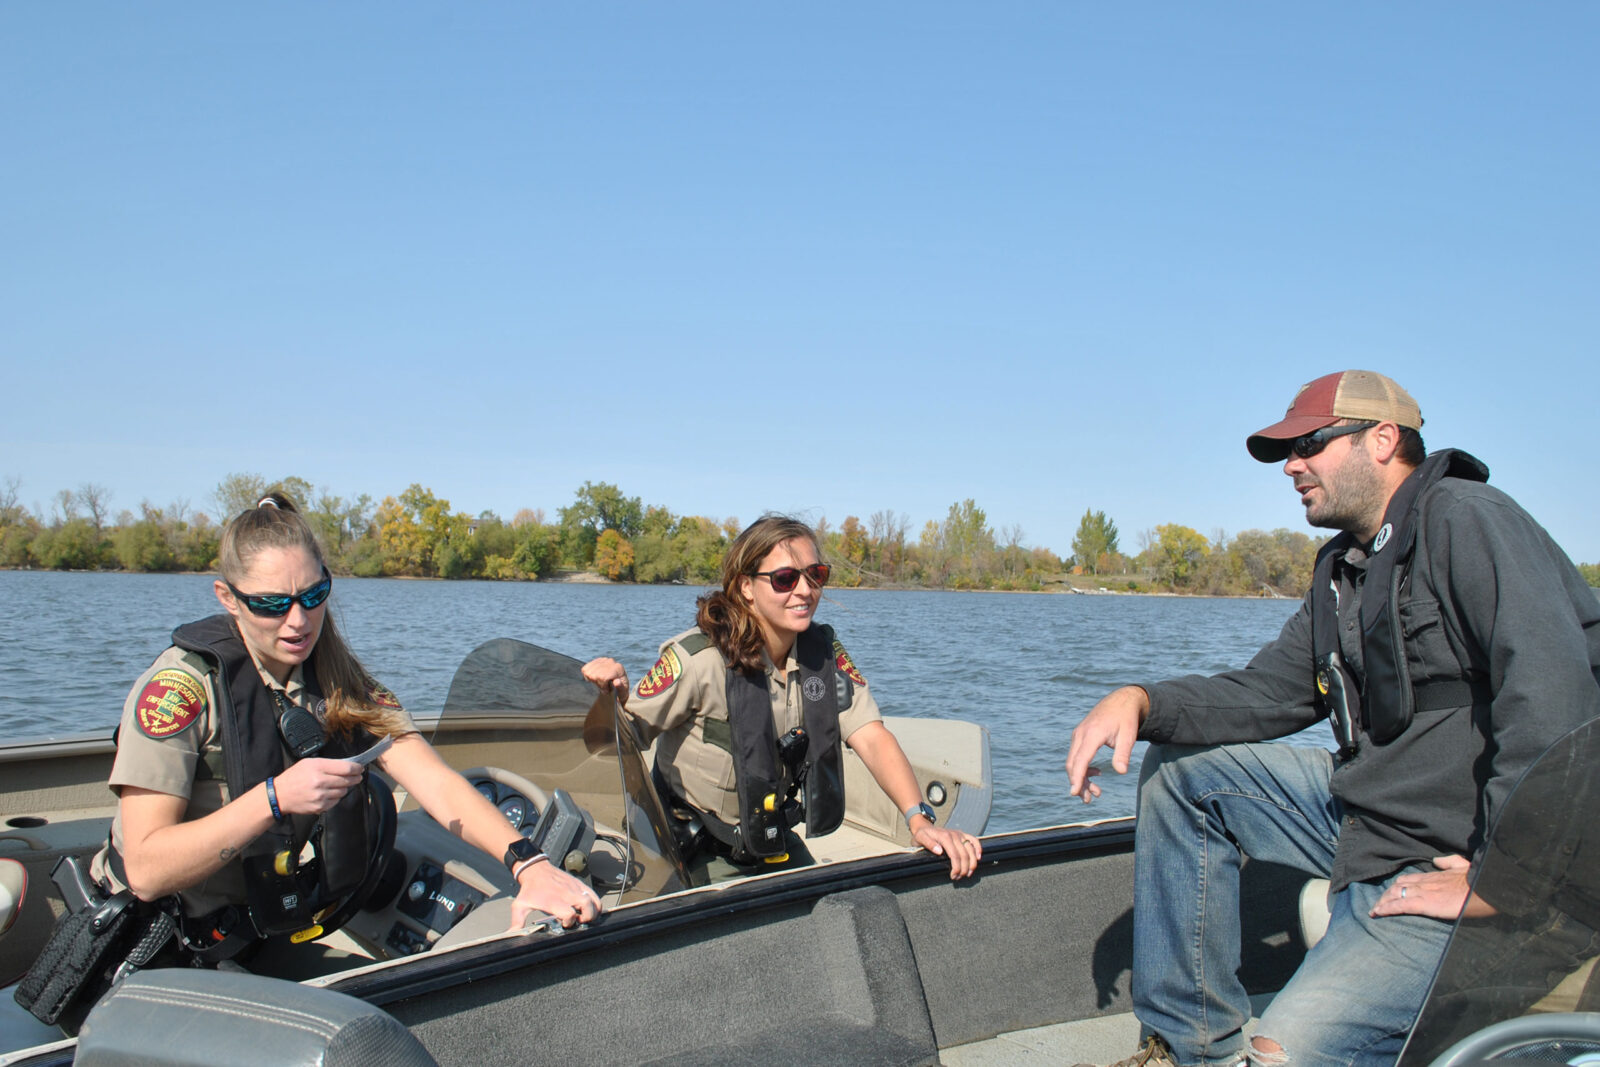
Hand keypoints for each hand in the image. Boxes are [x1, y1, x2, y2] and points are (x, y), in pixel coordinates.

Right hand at [272, 757, 363, 814]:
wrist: (280, 795)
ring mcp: (320, 796)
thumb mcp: (309, 763)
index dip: (357, 768)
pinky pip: (336, 801)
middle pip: (347, 780)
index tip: (360, 768)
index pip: (346, 768)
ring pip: (343, 791)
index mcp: (318, 768)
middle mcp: (320, 782)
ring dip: (344, 788)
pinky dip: (336, 797)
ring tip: (337, 784)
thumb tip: (347, 766)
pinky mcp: (320, 807)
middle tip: (357, 776)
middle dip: (355, 778)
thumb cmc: (294, 777)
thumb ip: (327, 764)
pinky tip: (329, 793)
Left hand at [509, 858, 602, 930]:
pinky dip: (596, 903)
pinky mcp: (579, 884)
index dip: (569, 922)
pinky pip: (594, 895)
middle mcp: (567, 894)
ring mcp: (575, 888)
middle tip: (579, 921)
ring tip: (584, 916)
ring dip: (593, 911)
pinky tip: (588, 909)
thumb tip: (510, 935)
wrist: (535, 869)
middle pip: (588, 906)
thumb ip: (516, 922)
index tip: (564, 924)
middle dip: (587, 918)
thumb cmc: (529, 889)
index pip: (570, 913)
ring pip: (594, 900)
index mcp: (553, 900)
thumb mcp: (520, 905)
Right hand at [582, 657, 628, 697]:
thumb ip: (621, 687)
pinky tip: (595, 679)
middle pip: (594, 675)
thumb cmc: (621, 690)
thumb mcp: (623, 692)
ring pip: (588, 672)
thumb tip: (617, 682)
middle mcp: (611, 662)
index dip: (602, 686)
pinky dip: (587, 675)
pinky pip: (585, 668)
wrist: (620, 685)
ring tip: (600, 683)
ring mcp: (603, 660)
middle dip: (598, 684)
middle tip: (603, 687)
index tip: (607, 690)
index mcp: (618, 669)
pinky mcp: (597, 661)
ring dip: (593, 680)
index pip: (603, 677)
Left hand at [912, 823, 981, 879]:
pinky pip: (974, 840)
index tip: (953, 876)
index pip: (955, 855)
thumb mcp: (920, 839)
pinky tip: (978, 858)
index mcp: (945, 837)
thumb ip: (929, 844)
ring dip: (972, 863)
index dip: (956, 868)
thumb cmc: (922, 835)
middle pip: (964, 854)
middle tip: (959, 877)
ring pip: (971, 850)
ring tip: (968, 873)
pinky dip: (978, 848)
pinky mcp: (963, 834)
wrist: (924, 826)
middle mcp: (954, 835)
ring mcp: (960, 834)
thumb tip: (939, 851)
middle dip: (964, 869)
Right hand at [1064, 686, 1147, 802]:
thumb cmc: (1126, 719)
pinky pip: (1076, 755)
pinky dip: (1082, 768)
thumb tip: (1121, 772)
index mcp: (1092, 734)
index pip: (1080, 760)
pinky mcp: (1080, 736)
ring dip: (1081, 778)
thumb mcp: (1129, 736)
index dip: (1076, 777)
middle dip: (1078, 783)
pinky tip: (1097, 773)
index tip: (1074, 793)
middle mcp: (1081, 734)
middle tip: (1089, 800)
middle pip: (1072, 763)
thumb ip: (1123, 754)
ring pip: (1072, 761)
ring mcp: (1078, 735)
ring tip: (1096, 792)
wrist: (1122, 701)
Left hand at [1370, 855, 1494, 919]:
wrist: (1484, 888)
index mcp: (1433, 876)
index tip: (1390, 892)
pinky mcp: (1424, 904)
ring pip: (1395, 895)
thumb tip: (1436, 860)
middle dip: (1386, 895)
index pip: (1408, 879)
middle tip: (1378, 904)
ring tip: (1374, 911)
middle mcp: (1424, 883)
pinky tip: (1378, 913)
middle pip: (1397, 886)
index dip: (1397, 886)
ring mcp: (1423, 893)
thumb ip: (1448, 862)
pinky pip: (1400, 905)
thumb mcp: (1462, 866)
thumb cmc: (1477, 880)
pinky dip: (1387, 909)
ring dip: (1382, 903)